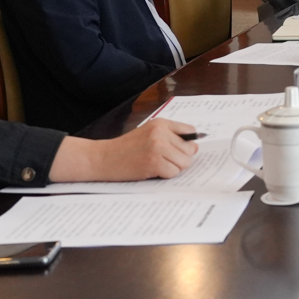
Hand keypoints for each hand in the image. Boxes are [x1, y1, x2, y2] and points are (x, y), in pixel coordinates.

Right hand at [50, 119, 198, 181]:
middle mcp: (161, 133)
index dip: (187, 144)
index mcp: (161, 123)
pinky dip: (165, 175)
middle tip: (162, 159)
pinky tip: (152, 170)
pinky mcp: (154, 162)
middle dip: (179, 158)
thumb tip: (195, 147)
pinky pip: (173, 172)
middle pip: (189, 150)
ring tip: (156, 165)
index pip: (190, 131)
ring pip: (184, 163)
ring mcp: (158, 147)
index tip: (179, 150)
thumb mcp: (148, 134)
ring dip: (173, 168)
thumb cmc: (126, 148)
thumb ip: (170, 137)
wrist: (103, 158)